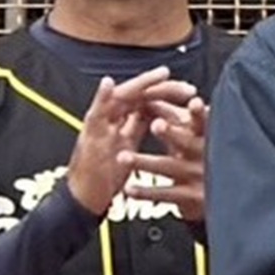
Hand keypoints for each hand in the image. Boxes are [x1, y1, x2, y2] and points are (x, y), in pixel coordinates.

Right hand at [67, 67, 196, 215]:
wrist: (84, 200)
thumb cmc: (104, 177)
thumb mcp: (127, 149)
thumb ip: (137, 129)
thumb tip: (162, 116)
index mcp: (122, 122)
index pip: (148, 100)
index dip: (168, 94)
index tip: (190, 92)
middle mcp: (110, 119)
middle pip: (138, 94)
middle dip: (163, 87)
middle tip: (187, 87)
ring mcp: (99, 124)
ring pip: (121, 96)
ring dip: (141, 84)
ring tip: (161, 74)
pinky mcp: (89, 134)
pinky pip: (95, 112)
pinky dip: (101, 96)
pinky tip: (108, 84)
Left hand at [124, 94, 209, 220]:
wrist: (225, 198)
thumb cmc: (204, 158)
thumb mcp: (197, 138)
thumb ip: (176, 120)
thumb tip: (151, 100)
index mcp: (207, 138)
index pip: (204, 123)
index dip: (199, 113)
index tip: (194, 102)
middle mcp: (205, 156)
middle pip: (187, 143)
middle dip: (171, 134)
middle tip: (155, 124)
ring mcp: (197, 177)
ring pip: (168, 167)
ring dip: (145, 162)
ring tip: (123, 157)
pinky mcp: (190, 198)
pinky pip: (165, 194)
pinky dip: (145, 192)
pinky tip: (129, 189)